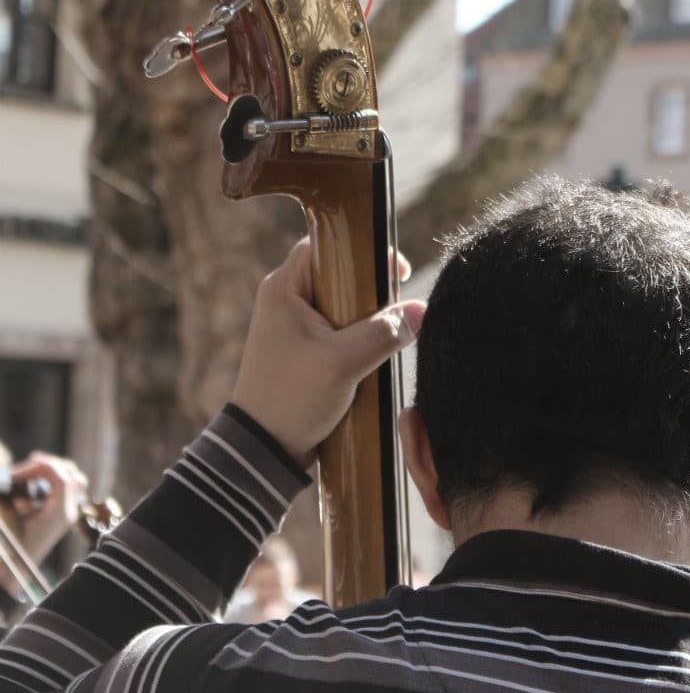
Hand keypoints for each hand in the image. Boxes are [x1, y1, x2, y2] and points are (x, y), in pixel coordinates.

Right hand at [7, 452, 86, 561]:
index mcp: (59, 512)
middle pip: (70, 474)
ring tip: (25, 476)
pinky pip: (62, 491)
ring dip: (49, 473)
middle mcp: (68, 511)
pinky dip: (48, 484)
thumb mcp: (9, 517)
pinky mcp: (60, 516)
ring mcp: (66, 513)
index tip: (16, 474)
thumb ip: (12, 496)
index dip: (38, 467)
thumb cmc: (11, 547)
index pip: (61, 476)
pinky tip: (27, 489)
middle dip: (45, 467)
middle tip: (21, 472)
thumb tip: (11, 476)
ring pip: (71, 480)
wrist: (15, 571)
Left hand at [231, 240, 425, 465]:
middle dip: (371, 292)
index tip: (396, 271)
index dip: (363, 251)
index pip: (325, 245)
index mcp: (283, 289)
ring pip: (344, 306)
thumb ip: (384, 333)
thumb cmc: (292, 399)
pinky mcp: (305, 351)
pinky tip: (374, 357)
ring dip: (369, 320)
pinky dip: (360, 340)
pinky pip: (341, 331)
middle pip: (339, 276)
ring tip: (385, 338)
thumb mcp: (343, 363)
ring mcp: (294, 327)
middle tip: (395, 309)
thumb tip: (421, 311)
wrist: (264, 447)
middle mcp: (285, 301)